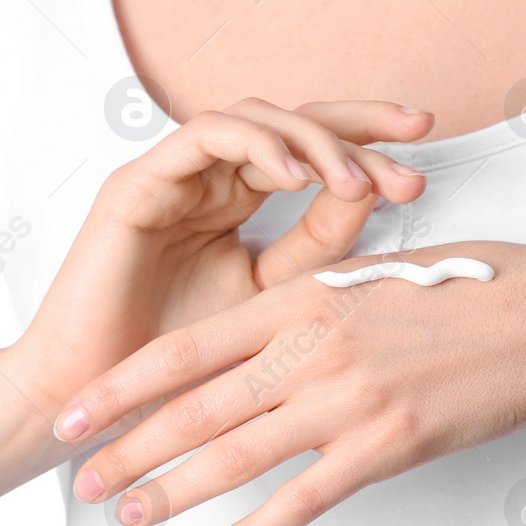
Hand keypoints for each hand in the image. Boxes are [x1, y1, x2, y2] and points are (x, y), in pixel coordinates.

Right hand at [0, 98, 432, 424]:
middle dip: (358, 123)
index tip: (423, 164)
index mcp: (237, 203)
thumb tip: (378, 198)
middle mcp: (208, 181)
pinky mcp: (137, 185)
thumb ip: (317, 248)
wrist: (102, 407)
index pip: (312, 154)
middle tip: (416, 134)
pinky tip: (299, 175)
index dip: (368, 148)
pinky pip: (203, 136)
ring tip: (356, 178)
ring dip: (314, 139)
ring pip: (255, 118)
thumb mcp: (273, 299)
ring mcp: (172, 178)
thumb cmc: (178, 368)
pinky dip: (257, 145)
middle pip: (291, 121)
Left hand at [49, 241, 525, 525]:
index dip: (123, 385)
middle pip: (196, 408)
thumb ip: (309, 305)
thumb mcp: (373, 276)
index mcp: (304, 299)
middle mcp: (313, 350)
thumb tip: (258, 337)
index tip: (76, 411)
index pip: (188, 348)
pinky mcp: (386, 447)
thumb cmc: (466, 288)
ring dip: (175, 490)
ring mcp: (348, 401)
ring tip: (128, 516)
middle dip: (128, 448)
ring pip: (238, 455)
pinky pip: (307, 497)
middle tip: (79, 481)